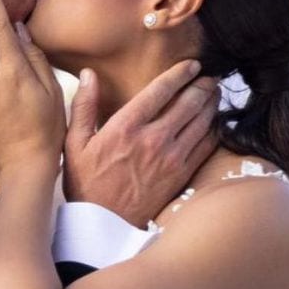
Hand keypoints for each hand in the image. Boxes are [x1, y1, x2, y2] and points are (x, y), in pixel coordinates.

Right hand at [64, 62, 218, 226]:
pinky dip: (215, 131)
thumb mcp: (74, 144)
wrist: (102, 224)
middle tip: (209, 77)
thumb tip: (90, 74)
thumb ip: (83, 107)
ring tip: (213, 95)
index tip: (192, 65)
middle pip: (189, 102)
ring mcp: (171, 158)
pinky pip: (207, 146)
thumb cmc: (85, 183)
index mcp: (126, 127)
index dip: (181, 73)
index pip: (161, 90)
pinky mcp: (181, 175)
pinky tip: (214, 124)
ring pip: (203, 122)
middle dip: (203, 86)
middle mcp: (153, 139)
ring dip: (211, 104)